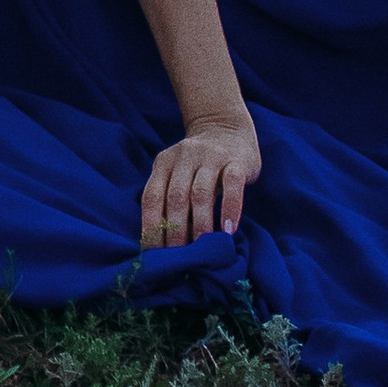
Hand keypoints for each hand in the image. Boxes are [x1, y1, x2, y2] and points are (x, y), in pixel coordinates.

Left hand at [139, 109, 259, 247]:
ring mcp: (211, 157)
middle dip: (176, 231)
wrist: (227, 127)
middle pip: (176, 197)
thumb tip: (166, 245)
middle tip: (180, 259)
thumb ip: (172, 200)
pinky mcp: (236, 161)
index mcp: (164, 162)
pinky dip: (230, 208)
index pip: (152, 196)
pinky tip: (229, 230)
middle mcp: (184, 157)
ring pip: (201, 193)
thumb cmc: (199, 164)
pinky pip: (232, 185)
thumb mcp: (179, 174)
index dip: (151, 226)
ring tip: (203, 249)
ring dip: (201, 224)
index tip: (154, 254)